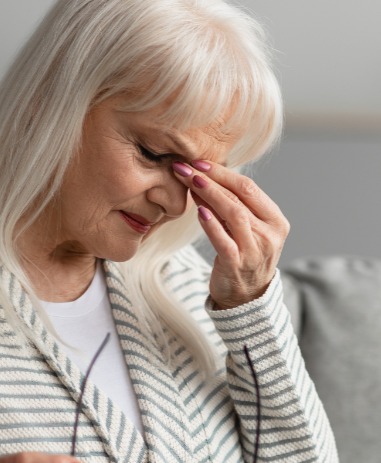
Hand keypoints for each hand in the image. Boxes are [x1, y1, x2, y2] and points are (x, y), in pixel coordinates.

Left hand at [173, 160, 289, 308]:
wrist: (247, 299)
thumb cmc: (244, 258)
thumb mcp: (245, 230)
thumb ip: (231, 207)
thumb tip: (201, 178)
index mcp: (276, 221)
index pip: (249, 188)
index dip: (223, 172)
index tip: (199, 162)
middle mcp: (269, 234)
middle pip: (240, 197)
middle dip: (211, 179)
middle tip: (187, 167)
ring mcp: (255, 251)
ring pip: (233, 214)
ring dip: (209, 194)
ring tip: (189, 181)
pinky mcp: (237, 266)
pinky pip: (223, 240)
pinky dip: (210, 223)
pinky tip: (198, 210)